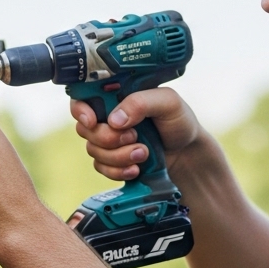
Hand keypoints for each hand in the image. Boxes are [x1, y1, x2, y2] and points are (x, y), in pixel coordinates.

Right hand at [70, 87, 203, 180]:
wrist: (188, 155)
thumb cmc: (179, 122)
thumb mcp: (167, 102)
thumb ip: (140, 103)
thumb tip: (114, 120)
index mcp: (117, 96)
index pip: (83, 98)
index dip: (80, 110)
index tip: (92, 121)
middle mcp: (108, 117)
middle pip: (85, 128)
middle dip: (108, 138)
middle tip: (134, 136)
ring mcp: (109, 140)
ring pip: (93, 150)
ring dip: (118, 156)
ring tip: (144, 153)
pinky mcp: (112, 161)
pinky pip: (101, 168)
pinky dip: (118, 171)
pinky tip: (135, 169)